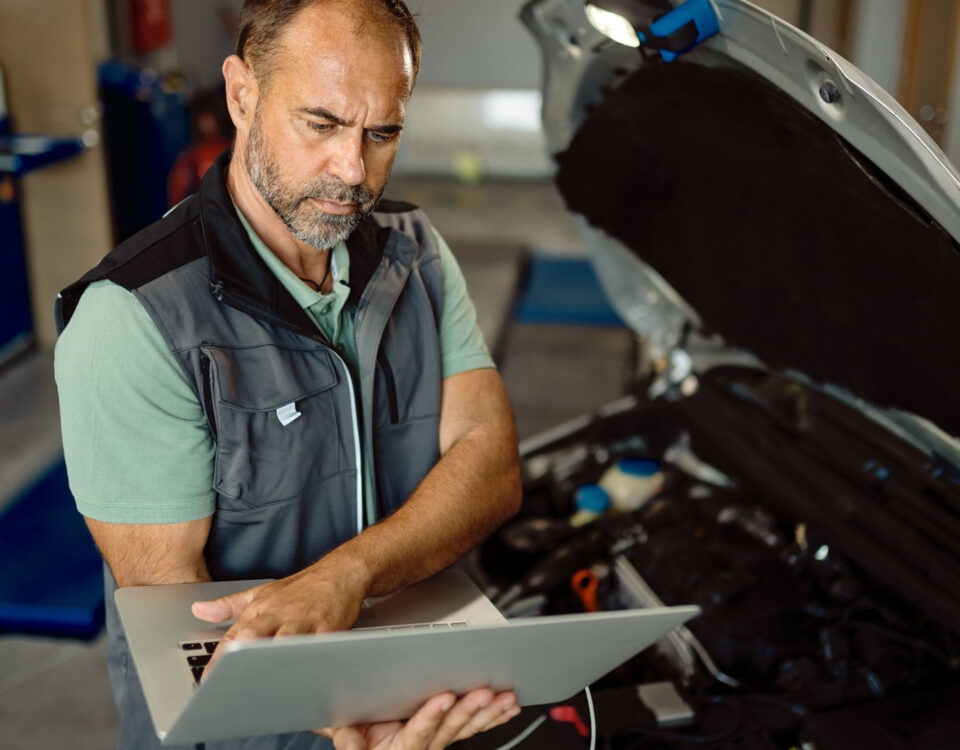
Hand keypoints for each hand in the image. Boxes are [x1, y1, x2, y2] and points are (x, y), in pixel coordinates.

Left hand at [191, 559, 369, 675]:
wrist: (342, 572)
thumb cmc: (303, 587)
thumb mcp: (262, 593)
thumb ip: (229, 605)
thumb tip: (199, 610)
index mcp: (262, 609)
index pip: (235, 636)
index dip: (219, 659)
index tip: (208, 680)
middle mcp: (281, 614)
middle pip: (255, 636)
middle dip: (240, 660)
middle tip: (228, 683)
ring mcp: (305, 620)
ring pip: (286, 641)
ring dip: (274, 660)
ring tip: (262, 683)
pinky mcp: (330, 626)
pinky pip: (318, 646)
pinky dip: (311, 660)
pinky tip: (305, 674)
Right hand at [317, 689, 520, 749]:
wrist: (363, 739)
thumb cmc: (356, 730)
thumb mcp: (344, 732)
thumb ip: (346, 737)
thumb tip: (352, 746)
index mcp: (398, 746)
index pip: (417, 732)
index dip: (431, 716)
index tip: (445, 698)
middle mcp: (423, 744)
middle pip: (449, 729)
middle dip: (469, 711)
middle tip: (486, 693)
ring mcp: (438, 739)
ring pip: (466, 728)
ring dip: (489, 713)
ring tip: (506, 698)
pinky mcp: (448, 732)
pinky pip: (474, 727)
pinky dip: (493, 717)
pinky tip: (509, 708)